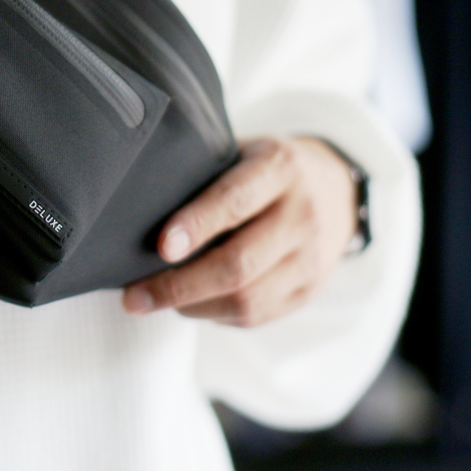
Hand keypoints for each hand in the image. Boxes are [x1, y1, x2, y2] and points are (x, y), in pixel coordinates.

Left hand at [121, 137, 358, 326]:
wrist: (337, 192)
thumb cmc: (267, 171)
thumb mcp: (244, 152)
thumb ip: (204, 175)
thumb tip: (138, 207)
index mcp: (280, 168)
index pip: (235, 200)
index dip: (196, 225)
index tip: (161, 246)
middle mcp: (302, 214)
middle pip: (238, 264)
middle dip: (177, 286)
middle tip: (133, 296)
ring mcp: (310, 258)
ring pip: (245, 300)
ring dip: (190, 307)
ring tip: (151, 301)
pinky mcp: (308, 291)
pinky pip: (255, 317)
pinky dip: (213, 315)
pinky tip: (188, 305)